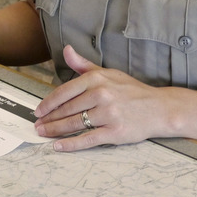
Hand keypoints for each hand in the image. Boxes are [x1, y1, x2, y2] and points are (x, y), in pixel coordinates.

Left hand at [33, 44, 165, 151]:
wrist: (160, 108)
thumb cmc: (132, 90)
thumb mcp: (108, 72)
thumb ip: (84, 64)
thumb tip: (66, 50)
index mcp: (97, 79)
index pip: (65, 92)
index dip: (48, 103)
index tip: (38, 111)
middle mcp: (101, 95)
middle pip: (67, 109)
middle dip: (49, 119)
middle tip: (37, 125)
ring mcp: (108, 114)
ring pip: (74, 124)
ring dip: (55, 131)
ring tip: (43, 134)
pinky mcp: (115, 132)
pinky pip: (88, 139)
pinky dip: (71, 144)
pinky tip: (58, 146)